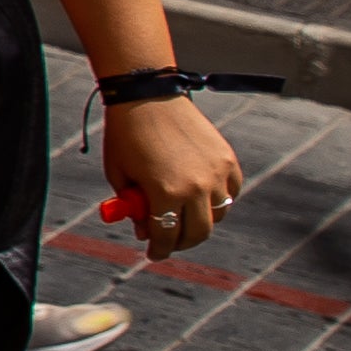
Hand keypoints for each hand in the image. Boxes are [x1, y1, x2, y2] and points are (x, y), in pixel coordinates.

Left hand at [100, 95, 242, 259]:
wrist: (147, 96)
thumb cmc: (126, 136)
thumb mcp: (119, 176)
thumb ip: (134, 207)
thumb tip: (146, 230)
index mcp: (165, 193)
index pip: (167, 236)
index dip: (159, 250)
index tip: (154, 255)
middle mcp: (196, 187)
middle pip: (198, 233)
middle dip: (181, 242)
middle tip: (170, 241)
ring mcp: (216, 173)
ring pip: (218, 215)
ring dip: (201, 221)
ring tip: (183, 216)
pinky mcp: (228, 160)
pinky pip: (231, 192)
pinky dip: (219, 200)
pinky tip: (202, 197)